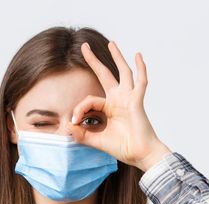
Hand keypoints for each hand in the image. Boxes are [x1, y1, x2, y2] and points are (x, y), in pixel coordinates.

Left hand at [66, 41, 172, 171]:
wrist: (140, 155)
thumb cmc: (123, 148)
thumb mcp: (96, 141)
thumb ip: (81, 135)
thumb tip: (67, 127)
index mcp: (108, 108)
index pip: (89, 99)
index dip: (79, 108)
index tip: (74, 122)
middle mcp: (118, 100)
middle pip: (105, 75)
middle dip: (94, 61)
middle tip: (84, 47)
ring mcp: (129, 99)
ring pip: (123, 73)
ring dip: (117, 57)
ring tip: (111, 43)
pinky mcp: (137, 102)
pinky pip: (141, 83)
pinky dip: (141, 69)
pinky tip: (138, 56)